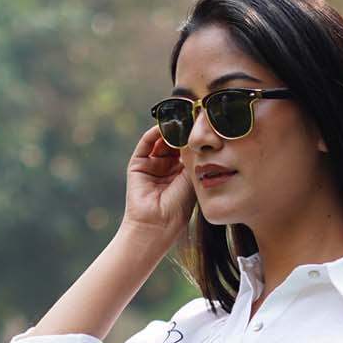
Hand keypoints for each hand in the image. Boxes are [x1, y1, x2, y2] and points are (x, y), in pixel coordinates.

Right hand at [122, 125, 197, 246]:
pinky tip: (165, 126)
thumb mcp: (191, 179)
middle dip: (183, 131)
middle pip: (174, 143)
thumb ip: (193, 158)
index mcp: (182, 175)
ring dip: (170, 130)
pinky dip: (155, 132)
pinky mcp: (138, 164)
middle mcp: (167, 169)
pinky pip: (146, 143)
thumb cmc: (178, 209)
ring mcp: (152, 165)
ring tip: (180, 120)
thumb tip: (200, 135)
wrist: (156, 225)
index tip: (204, 125)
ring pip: (161, 140)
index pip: (188, 150)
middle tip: (192, 117)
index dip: (194, 139)